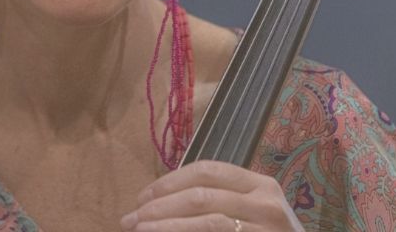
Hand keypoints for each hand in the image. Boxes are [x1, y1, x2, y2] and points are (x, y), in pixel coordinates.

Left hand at [119, 160, 304, 230]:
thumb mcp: (251, 212)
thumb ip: (218, 200)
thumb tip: (162, 202)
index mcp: (261, 184)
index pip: (207, 169)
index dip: (170, 181)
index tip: (142, 196)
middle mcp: (265, 202)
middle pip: (201, 194)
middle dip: (159, 205)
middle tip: (130, 218)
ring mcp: (262, 228)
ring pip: (205, 219)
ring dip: (164, 225)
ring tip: (138, 229)